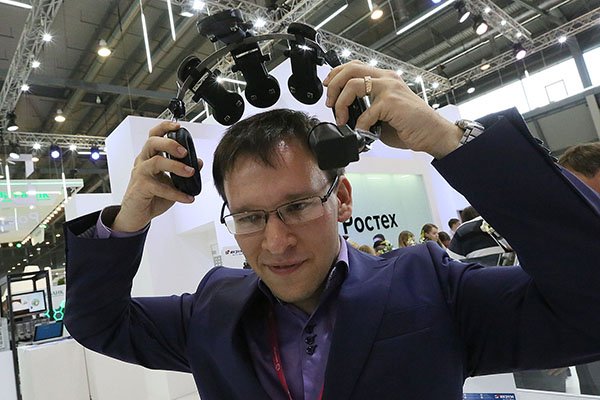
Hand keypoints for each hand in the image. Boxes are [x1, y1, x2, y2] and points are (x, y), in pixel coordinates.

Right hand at [112, 121, 203, 231]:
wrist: (136, 215)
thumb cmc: (151, 196)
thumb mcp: (171, 182)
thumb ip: (184, 171)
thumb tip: (199, 162)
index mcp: (150, 157)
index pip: (154, 136)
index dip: (164, 127)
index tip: (178, 126)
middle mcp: (144, 162)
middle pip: (152, 143)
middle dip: (170, 144)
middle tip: (184, 152)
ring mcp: (141, 174)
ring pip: (155, 162)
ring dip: (176, 166)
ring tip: (190, 172)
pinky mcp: (141, 188)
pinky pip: (159, 187)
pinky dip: (176, 193)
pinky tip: (187, 198)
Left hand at [323, 60, 462, 158]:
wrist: (433, 134)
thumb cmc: (411, 125)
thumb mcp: (384, 113)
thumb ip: (366, 109)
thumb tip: (347, 116)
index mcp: (385, 78)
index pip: (355, 66)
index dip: (337, 74)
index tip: (328, 88)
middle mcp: (387, 79)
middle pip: (350, 69)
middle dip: (334, 85)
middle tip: (330, 102)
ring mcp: (389, 89)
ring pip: (353, 85)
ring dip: (341, 103)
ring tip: (342, 118)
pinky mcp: (391, 102)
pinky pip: (366, 112)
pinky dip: (360, 125)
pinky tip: (363, 131)